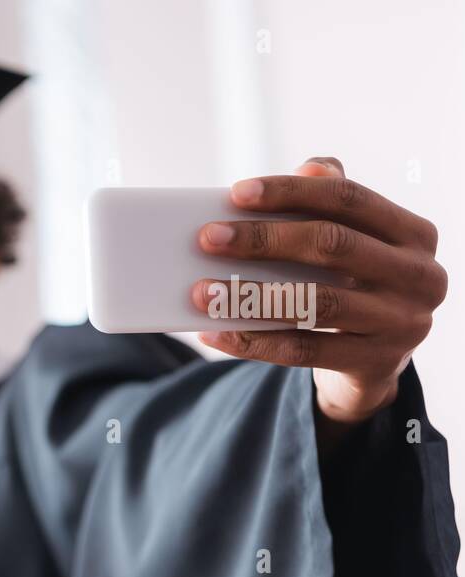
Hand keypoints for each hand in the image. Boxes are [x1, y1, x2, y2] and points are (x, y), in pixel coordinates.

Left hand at [193, 156, 446, 427]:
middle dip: (263, 240)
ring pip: (316, 303)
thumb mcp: (355, 244)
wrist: (376, 362)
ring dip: (250, 296)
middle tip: (207, 238)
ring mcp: (401, 323)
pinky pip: (302, 352)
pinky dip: (252, 341)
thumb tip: (305, 169)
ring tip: (201, 292)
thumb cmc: (355, 285)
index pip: (348, 198)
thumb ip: (332, 204)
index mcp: (413, 233)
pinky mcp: (376, 364)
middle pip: (332, 245)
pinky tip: (213, 333)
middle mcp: (419, 275)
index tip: (236, 192)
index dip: (291, 192)